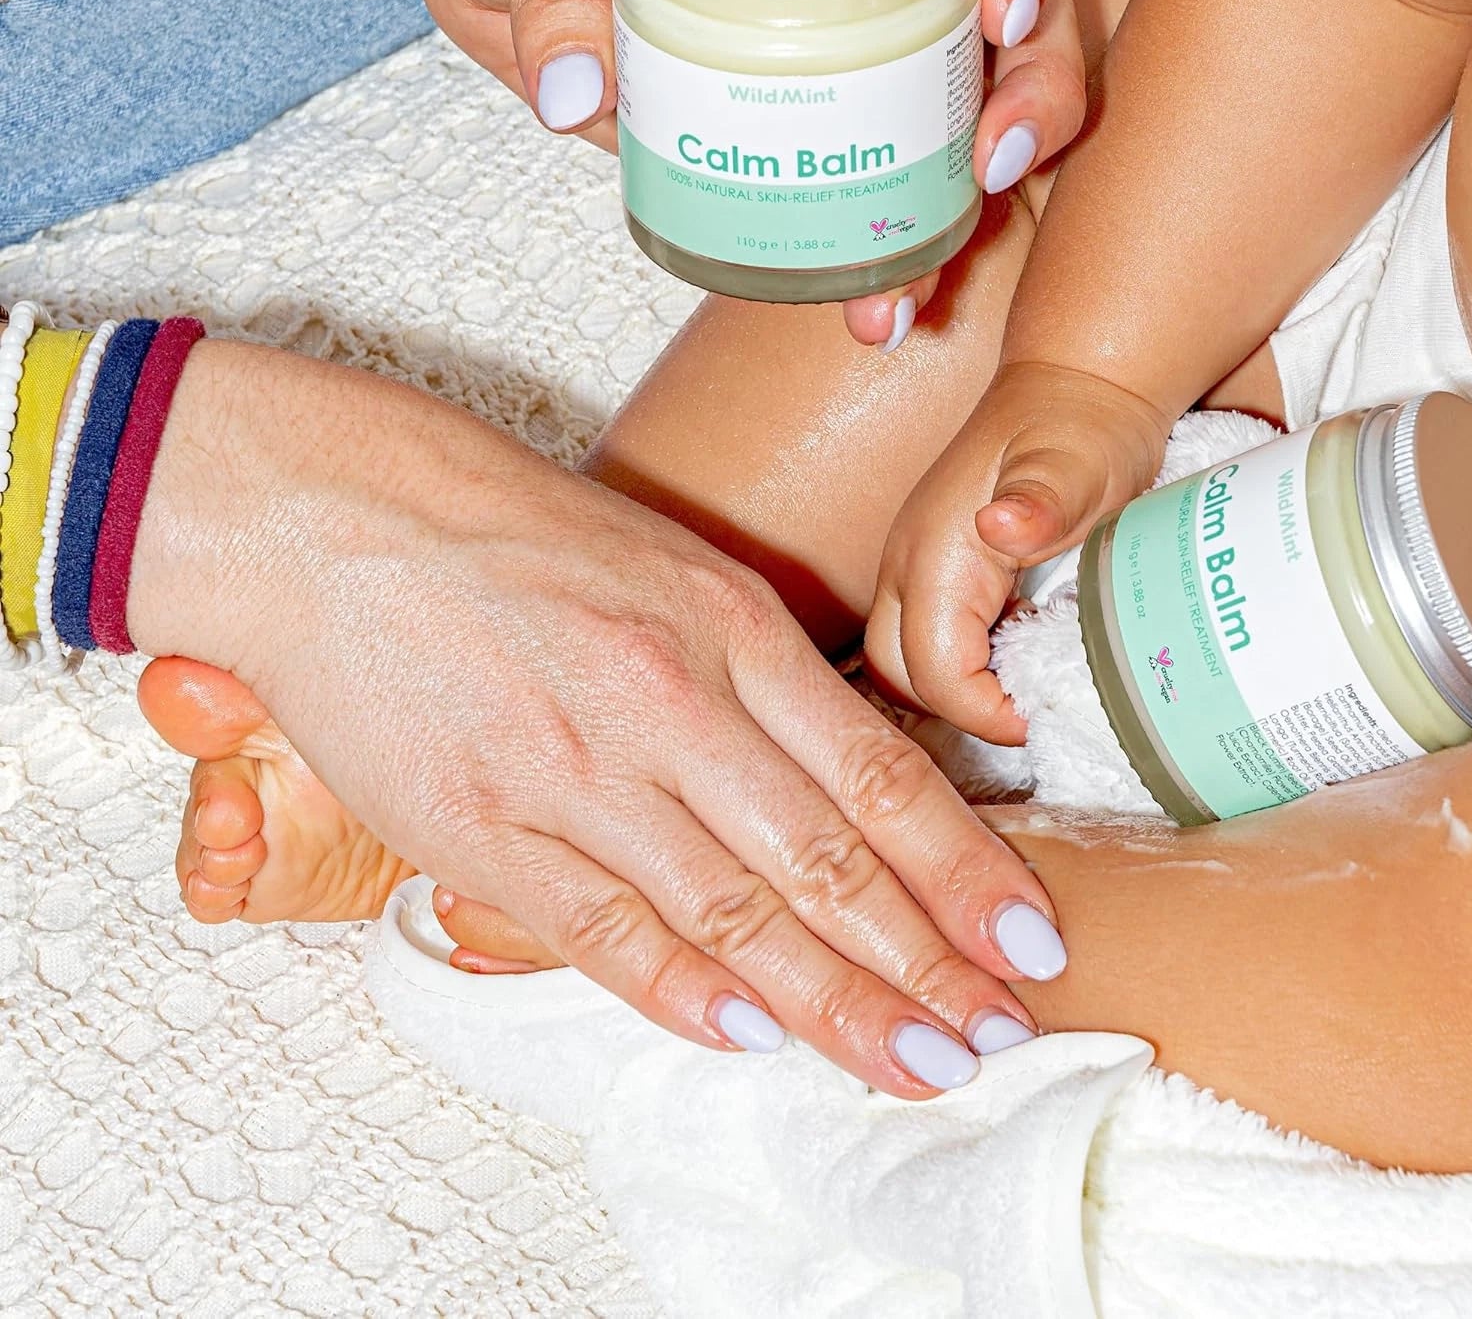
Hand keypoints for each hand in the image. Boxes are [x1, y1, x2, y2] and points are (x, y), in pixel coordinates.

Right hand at [131, 342, 1064, 1096]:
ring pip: (732, 912)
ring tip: (912, 1063)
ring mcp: (573, 772)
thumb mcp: (665, 564)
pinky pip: (600, 929)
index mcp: (726, 626)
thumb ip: (749, 667)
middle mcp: (668, 702)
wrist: (339, 514)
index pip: (879, 776)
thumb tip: (833, 778)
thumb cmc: (508, 527)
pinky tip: (747, 1037)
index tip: (1026, 940)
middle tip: (997, 1032)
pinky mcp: (481, 827)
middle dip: (925, 962)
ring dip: (832, 1002)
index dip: (963, 870)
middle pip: (826, 861)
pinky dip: (678, 992)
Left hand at [331, 0, 1083, 343]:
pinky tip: (861, 307)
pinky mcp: (771, 136)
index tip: (999, 22)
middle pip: (983, 29)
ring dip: (943, 222)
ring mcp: (812, 63)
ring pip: (931, 133)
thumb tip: (579, 97)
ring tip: (900, 300)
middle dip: (1026, 101)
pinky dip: (868, 256)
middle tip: (991, 174)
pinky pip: (847, 193)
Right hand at [865, 363, 1170, 739]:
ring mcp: (913, 567)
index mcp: (934, 555)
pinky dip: (961, 663)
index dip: (984, 712)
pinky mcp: (931, 568)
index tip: (1041, 713)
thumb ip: (1041, 501)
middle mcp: (907, 565)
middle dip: (957, 708)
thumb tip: (998, 525)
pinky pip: (924, 636)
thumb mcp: (1078, 464)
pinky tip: (1016, 651)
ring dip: (953, 686)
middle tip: (1026, 708)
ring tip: (1022, 683)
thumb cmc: (1081, 428)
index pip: (932, 673)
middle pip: (896, 674)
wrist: (1074, 385)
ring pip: (901, 658)